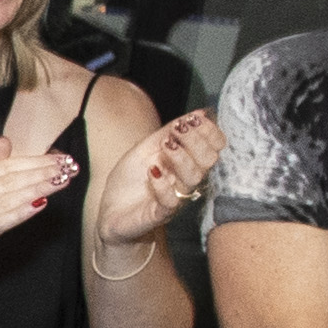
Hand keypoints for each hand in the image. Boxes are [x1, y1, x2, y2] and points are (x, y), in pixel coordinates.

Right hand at [0, 141, 76, 281]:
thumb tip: (5, 140)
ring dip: (38, 189)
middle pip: (8, 180)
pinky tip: (41, 204)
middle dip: (41, 173)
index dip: (34, 161)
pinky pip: (1, 221)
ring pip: (7, 199)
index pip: (4, 166)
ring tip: (60, 182)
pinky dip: (22, 211)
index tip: (60, 158)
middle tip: (68, 168)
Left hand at [91, 106, 224, 250]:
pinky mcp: (159, 214)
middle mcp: (186, 180)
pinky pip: (171, 202)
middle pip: (208, 160)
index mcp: (188, 162)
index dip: (209, 131)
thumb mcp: (146, 148)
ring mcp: (175, 197)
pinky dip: (162, 184)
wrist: (112, 212)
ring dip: (181, 157)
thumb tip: (199, 113)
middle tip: (175, 131)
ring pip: (193, 178)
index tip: (190, 120)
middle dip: (195, 139)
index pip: (215, 147)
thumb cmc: (132, 181)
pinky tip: (152, 172)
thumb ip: (169, 131)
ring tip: (165, 146)